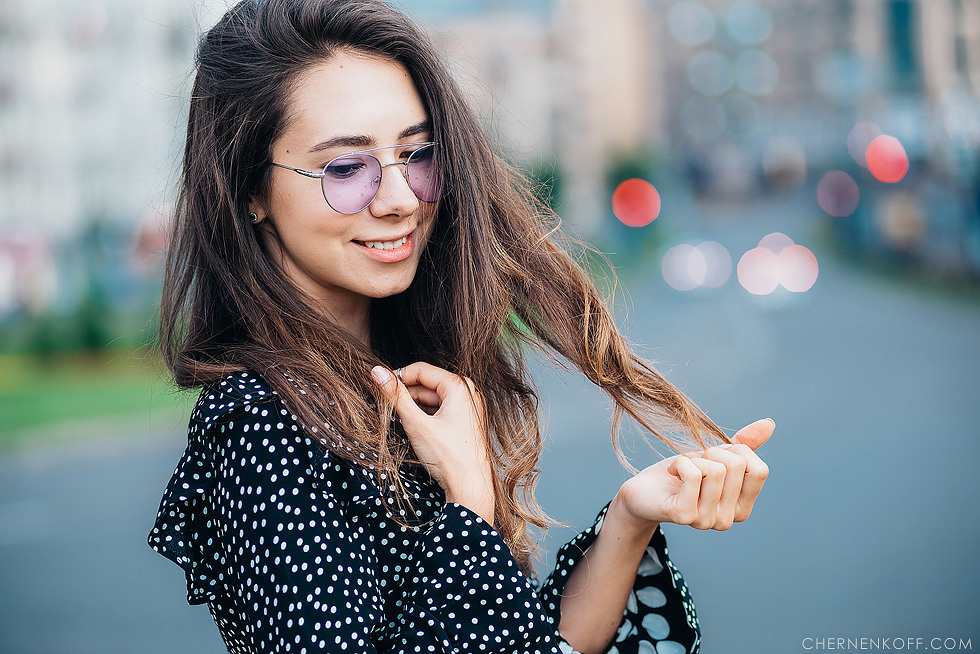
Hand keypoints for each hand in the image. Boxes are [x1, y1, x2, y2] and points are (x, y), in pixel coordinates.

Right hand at [371, 363, 494, 524]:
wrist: (470, 487)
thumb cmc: (449, 456)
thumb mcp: (417, 423)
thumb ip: (395, 396)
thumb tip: (377, 372)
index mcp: (459, 386)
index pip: (420, 370)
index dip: (397, 377)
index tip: (379, 387)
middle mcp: (468, 392)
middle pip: (427, 384)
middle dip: (406, 395)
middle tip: (386, 408)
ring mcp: (469, 407)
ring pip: (433, 399)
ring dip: (414, 407)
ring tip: (399, 421)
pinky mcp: (466, 421)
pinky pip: (441, 410)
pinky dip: (426, 416)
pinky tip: (415, 429)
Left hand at [615, 418, 772, 531]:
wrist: (642, 491)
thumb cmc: (680, 474)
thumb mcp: (715, 457)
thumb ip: (744, 444)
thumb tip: (769, 424)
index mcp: (742, 508)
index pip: (760, 470)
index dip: (737, 452)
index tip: (714, 457)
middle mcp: (729, 520)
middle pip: (737, 466)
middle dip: (712, 453)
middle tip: (694, 464)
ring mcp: (707, 521)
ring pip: (716, 469)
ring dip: (694, 459)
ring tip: (681, 471)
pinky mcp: (684, 516)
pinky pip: (693, 474)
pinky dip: (679, 463)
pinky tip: (671, 473)